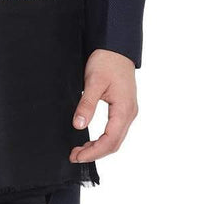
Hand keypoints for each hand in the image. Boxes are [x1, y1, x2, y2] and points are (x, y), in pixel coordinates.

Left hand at [69, 49, 138, 163]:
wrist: (117, 46)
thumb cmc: (106, 61)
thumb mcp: (93, 82)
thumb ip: (87, 104)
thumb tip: (78, 126)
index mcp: (124, 110)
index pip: (110, 141)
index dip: (93, 152)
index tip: (77, 156)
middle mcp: (130, 113)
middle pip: (114, 143)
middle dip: (95, 153)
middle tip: (74, 156)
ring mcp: (128, 111)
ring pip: (116, 138)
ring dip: (99, 147)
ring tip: (80, 150)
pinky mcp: (124, 107)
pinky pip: (116, 130)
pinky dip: (104, 138)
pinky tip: (91, 139)